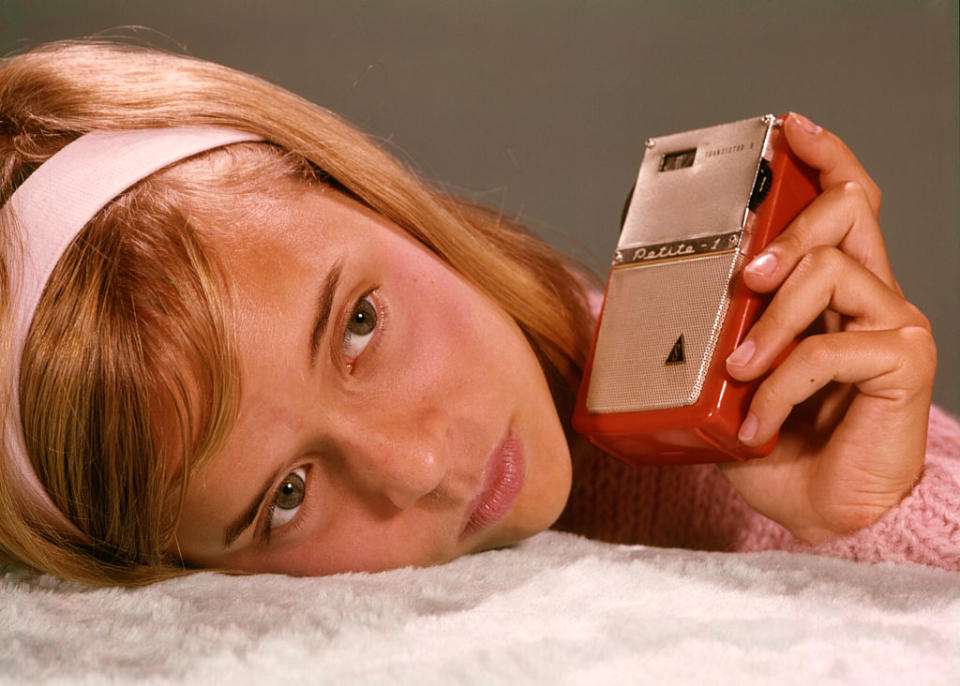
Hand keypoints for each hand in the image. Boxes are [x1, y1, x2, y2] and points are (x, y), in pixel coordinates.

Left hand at [719, 112, 935, 543]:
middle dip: (785, 233)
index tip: (791, 132)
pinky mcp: (901, 363)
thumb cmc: (777, 444)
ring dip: (768, 323)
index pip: (844, 204)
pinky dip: (781, 384)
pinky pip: (829, 348)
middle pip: (845, 212)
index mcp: (833, 292)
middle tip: (743, 278)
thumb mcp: (730, 379)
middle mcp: (870, 296)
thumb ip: (714, 336)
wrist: (817, 512)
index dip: (824, 159)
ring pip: (829, 273)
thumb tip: (637, 312)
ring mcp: (891, 325)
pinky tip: (759, 421)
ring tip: (738, 371)